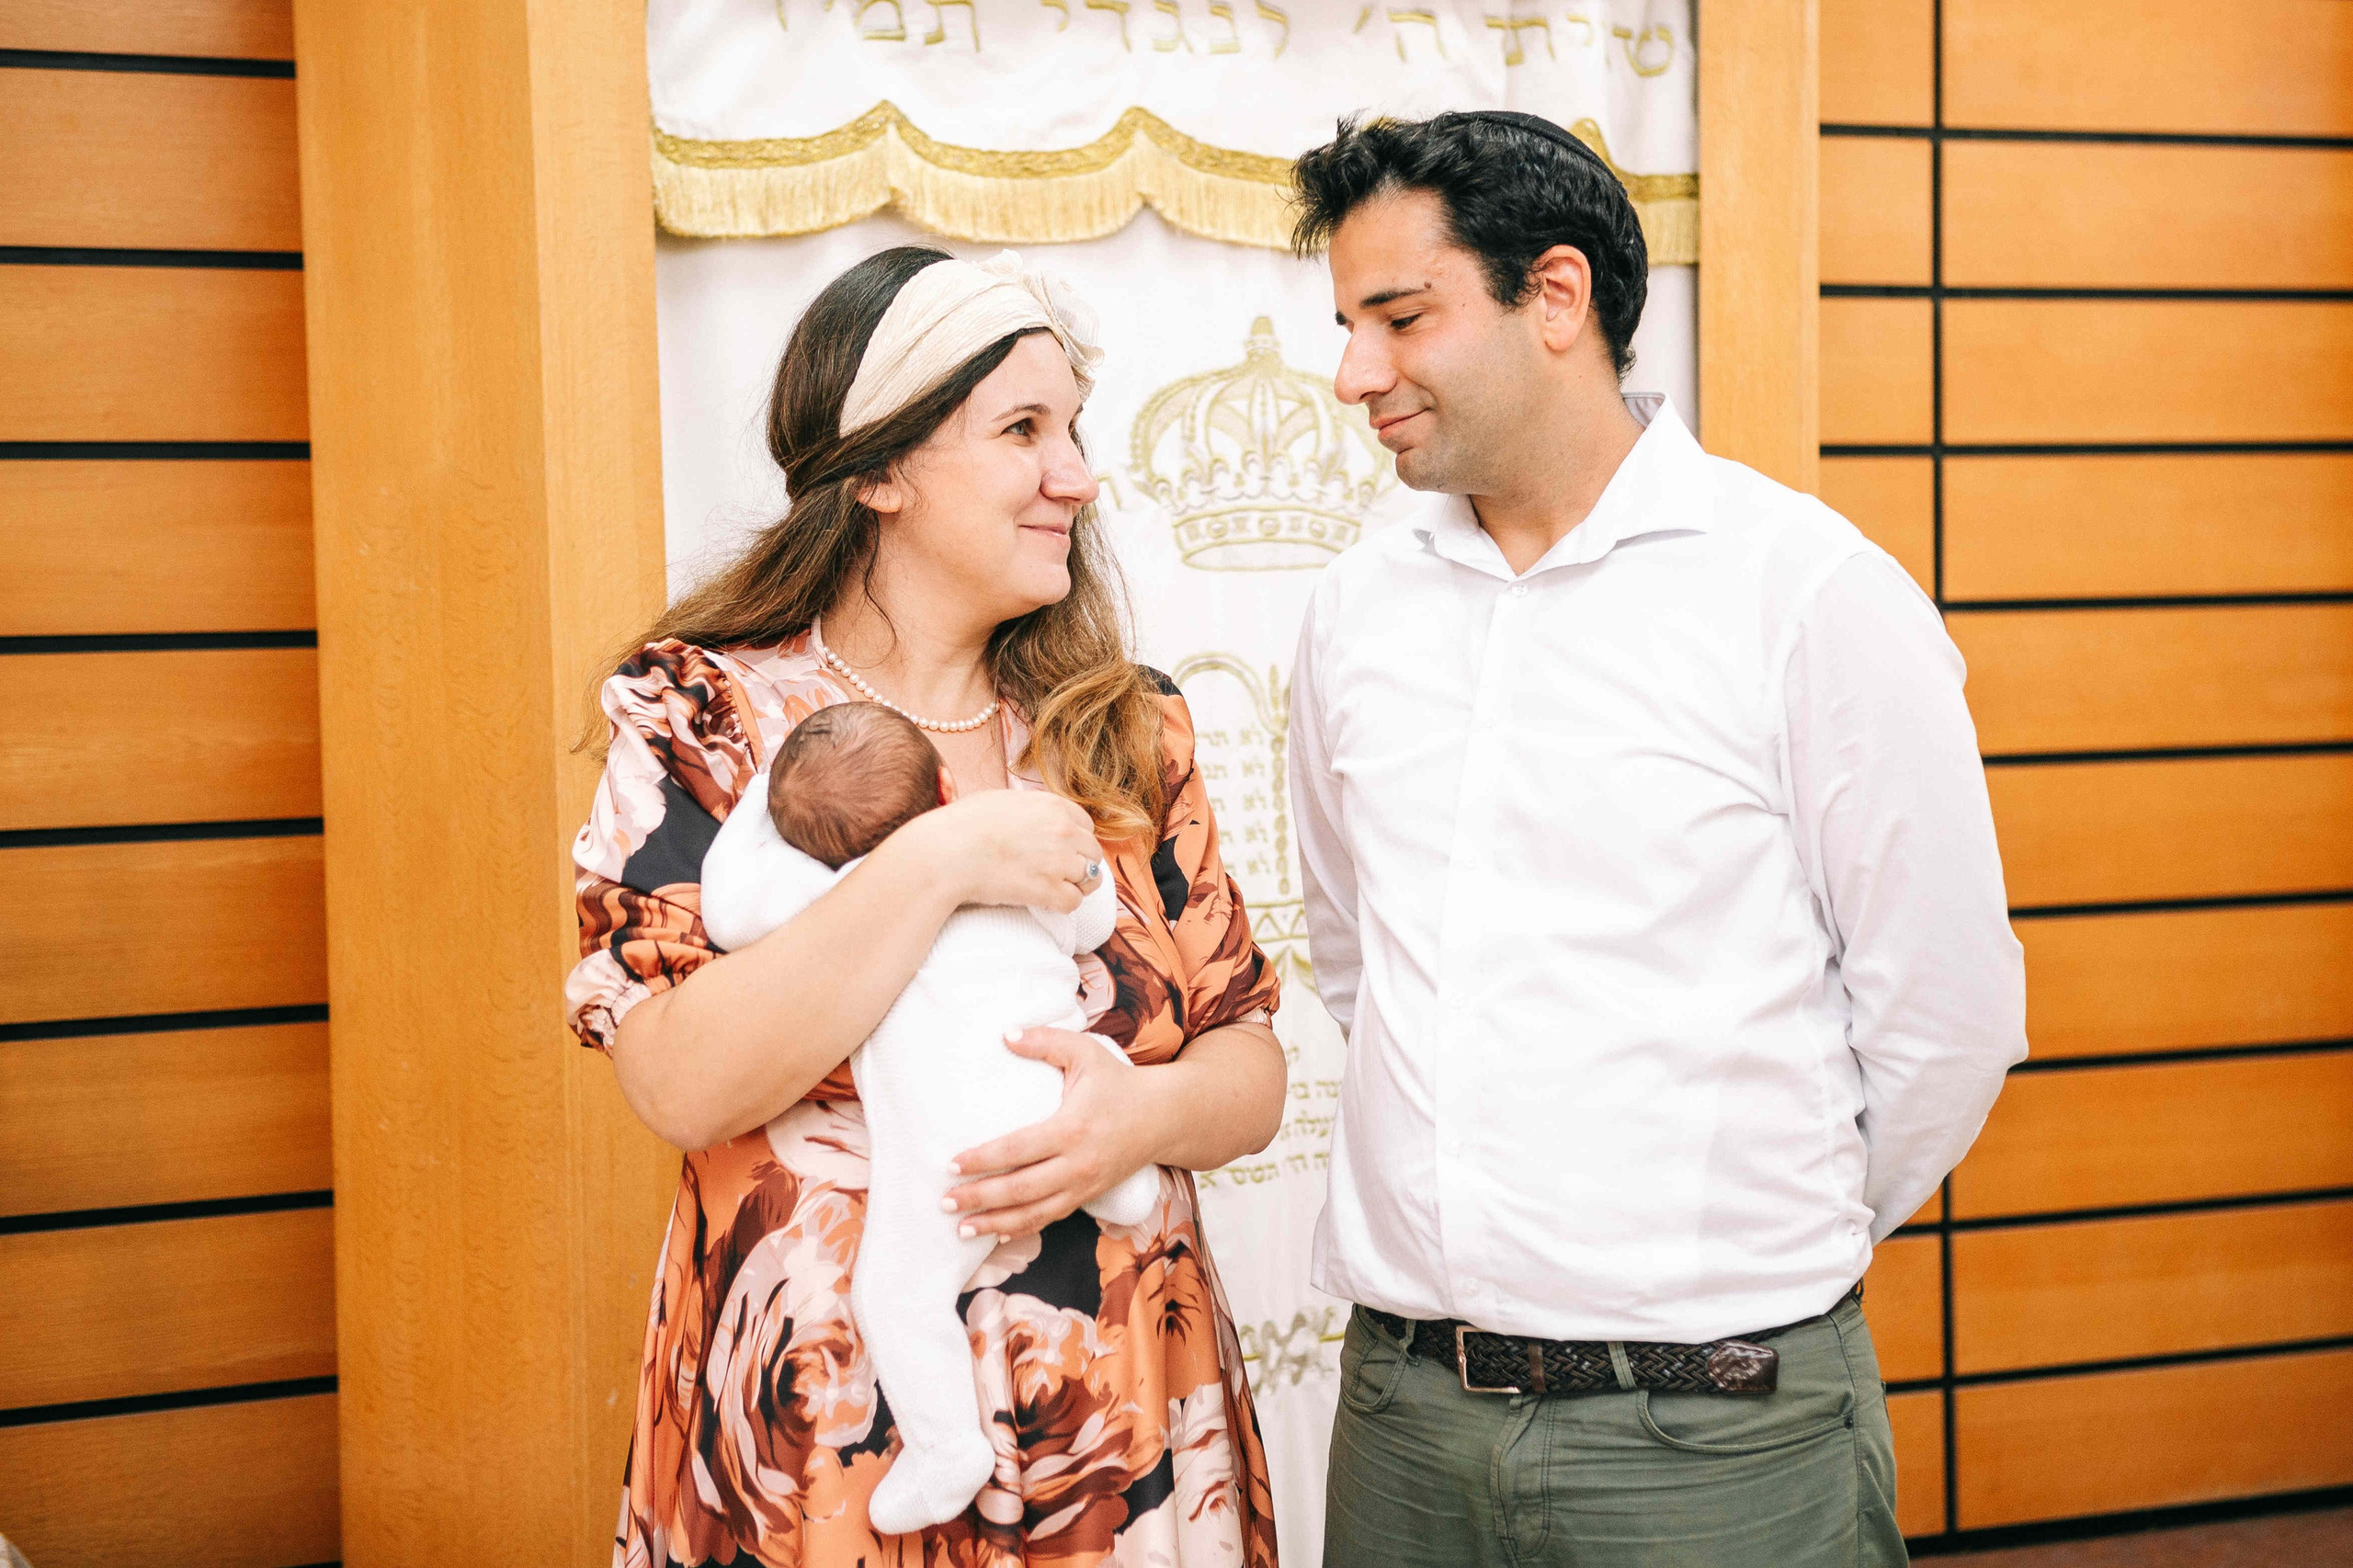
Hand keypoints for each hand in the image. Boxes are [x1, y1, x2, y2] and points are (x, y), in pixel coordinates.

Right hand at [899, 789, 1101, 911]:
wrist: (947, 851)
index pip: (1086, 825)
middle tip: (1061, 873)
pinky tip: (1048, 902)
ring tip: (1057, 889)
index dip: (1076, 840)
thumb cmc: (963, 824)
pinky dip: (1064, 904)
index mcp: (1053, 806)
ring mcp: (1058, 861)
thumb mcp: (1001, 800)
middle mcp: (1063, 831)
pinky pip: (1074, 902)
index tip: (1063, 850)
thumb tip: (1031, 814)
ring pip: (1090, 878)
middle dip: (1080, 863)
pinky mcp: (1048, 890)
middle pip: (1093, 852)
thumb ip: (1027, 807)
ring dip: (1076, 885)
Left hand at [943, 1028, 1164, 1237]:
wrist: (1164, 1117)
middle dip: (980, 1198)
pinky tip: (997, 1234)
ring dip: (996, 1224)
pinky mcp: (1089, 1196)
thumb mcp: (1086, 1053)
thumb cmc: (1119, 1082)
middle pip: (1021, 1189)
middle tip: (945, 1202)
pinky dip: (1023, 1229)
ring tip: (962, 1228)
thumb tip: (1005, 1034)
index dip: (982, 1160)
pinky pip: (1052, 1219)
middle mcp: (1078, 1164)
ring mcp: (1085, 1185)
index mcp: (1072, 1128)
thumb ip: (1045, 1041)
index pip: (1017, 1149)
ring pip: (1035, 1214)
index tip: (951, 1164)